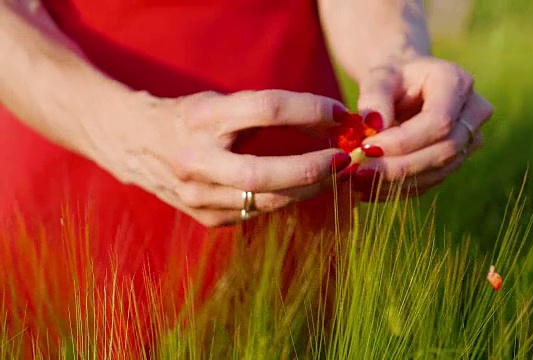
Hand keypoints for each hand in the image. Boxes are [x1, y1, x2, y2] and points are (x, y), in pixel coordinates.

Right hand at [101, 90, 351, 226]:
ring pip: (267, 199)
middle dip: (314, 168)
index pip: (267, 109)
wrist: (133, 143)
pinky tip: (305, 188)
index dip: (310, 110)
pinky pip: (259, 211)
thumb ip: (267, 112)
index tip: (339, 113)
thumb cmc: (188, 117)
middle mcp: (195, 160)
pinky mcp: (205, 218)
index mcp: (201, 118)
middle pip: (266, 171)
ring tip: (335, 174)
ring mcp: (197, 195)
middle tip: (346, 160)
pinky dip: (287, 199)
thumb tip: (330, 122)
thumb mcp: (221, 103)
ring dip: (309, 188)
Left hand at [352, 56, 492, 199]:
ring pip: (439, 171)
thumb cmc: (391, 78)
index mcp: (456, 82)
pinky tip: (370, 187)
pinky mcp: (456, 161)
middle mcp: (473, 112)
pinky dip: (398, 188)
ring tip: (360, 180)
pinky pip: (430, 182)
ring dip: (397, 181)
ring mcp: (469, 140)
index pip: (438, 121)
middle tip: (360, 171)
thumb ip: (374, 97)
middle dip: (399, 165)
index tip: (366, 147)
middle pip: (444, 150)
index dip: (403, 140)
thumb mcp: (378, 77)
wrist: (404, 87)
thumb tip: (373, 126)